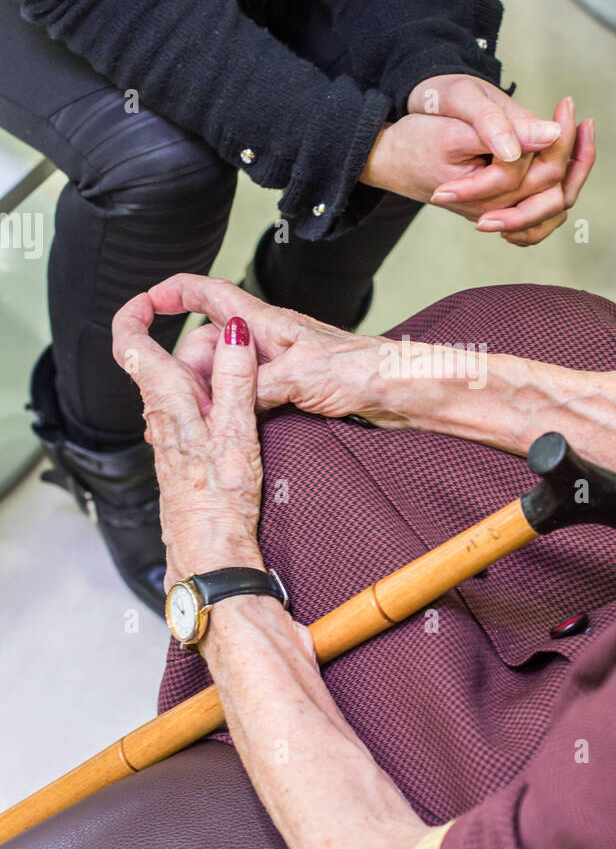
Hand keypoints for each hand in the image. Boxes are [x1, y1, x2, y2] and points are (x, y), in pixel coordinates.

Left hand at [112, 292, 264, 583]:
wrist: (211, 551)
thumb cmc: (220, 500)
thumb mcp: (236, 430)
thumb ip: (234, 377)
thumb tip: (232, 331)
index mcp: (166, 399)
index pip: (131, 341)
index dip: (136, 311)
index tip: (156, 297)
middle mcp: (160, 413)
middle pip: (169, 357)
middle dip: (204, 345)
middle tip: (242, 350)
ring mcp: (171, 432)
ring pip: (184, 382)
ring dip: (213, 373)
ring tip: (251, 383)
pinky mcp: (183, 449)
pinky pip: (195, 407)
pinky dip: (216, 397)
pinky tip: (243, 413)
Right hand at [147, 274, 385, 419]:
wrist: (401, 390)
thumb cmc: (363, 370)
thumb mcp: (300, 376)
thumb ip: (254, 385)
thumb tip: (221, 399)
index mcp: (266, 323)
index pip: (207, 294)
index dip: (172, 293)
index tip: (143, 304)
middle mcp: (268, 340)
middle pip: (209, 344)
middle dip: (185, 367)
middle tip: (170, 399)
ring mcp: (279, 365)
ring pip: (226, 373)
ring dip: (206, 392)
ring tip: (188, 420)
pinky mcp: (292, 389)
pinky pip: (247, 395)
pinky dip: (230, 408)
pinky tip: (222, 428)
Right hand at [407, 76, 596, 244]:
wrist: (385, 159)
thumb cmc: (414, 143)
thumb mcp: (456, 130)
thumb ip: (502, 132)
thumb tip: (551, 132)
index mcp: (489, 196)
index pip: (543, 170)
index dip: (560, 136)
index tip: (565, 102)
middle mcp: (496, 212)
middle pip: (553, 187)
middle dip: (571, 149)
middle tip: (570, 110)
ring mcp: (497, 212)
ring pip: (550, 199)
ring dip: (569, 166)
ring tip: (578, 129)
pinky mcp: (496, 205)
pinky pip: (536, 204)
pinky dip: (552, 183)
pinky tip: (559, 153)